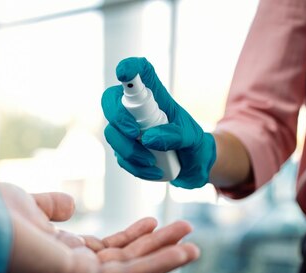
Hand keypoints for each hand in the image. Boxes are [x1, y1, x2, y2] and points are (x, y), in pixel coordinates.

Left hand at [0, 183, 198, 272]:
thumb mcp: (32, 205)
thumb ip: (53, 207)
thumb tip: (72, 206)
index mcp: (62, 251)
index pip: (106, 249)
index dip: (132, 237)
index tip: (154, 221)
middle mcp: (71, 268)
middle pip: (123, 261)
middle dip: (156, 248)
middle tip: (186, 232)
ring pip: (130, 272)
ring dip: (162, 258)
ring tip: (193, 244)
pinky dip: (154, 265)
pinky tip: (178, 253)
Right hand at [101, 57, 215, 188]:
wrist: (194, 167)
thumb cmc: (194, 145)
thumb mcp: (193, 139)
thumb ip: (176, 136)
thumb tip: (149, 139)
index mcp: (156, 97)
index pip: (140, 73)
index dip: (129, 68)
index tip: (124, 72)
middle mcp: (138, 110)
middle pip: (111, 102)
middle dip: (118, 119)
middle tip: (135, 134)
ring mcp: (128, 130)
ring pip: (111, 133)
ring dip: (129, 151)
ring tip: (151, 162)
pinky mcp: (126, 149)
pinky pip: (120, 157)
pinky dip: (135, 167)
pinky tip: (153, 171)